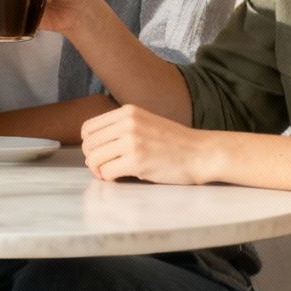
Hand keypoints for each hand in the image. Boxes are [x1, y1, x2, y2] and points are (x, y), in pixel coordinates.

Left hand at [79, 104, 212, 184]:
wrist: (202, 153)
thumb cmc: (174, 143)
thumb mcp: (145, 122)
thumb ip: (121, 127)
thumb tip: (93, 143)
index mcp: (127, 112)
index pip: (88, 128)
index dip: (89, 144)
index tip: (100, 153)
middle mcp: (127, 123)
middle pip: (88, 144)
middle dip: (92, 159)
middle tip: (104, 167)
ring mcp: (132, 141)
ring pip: (94, 159)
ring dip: (99, 170)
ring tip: (111, 173)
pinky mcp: (137, 161)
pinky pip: (106, 172)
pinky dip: (109, 178)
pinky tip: (120, 177)